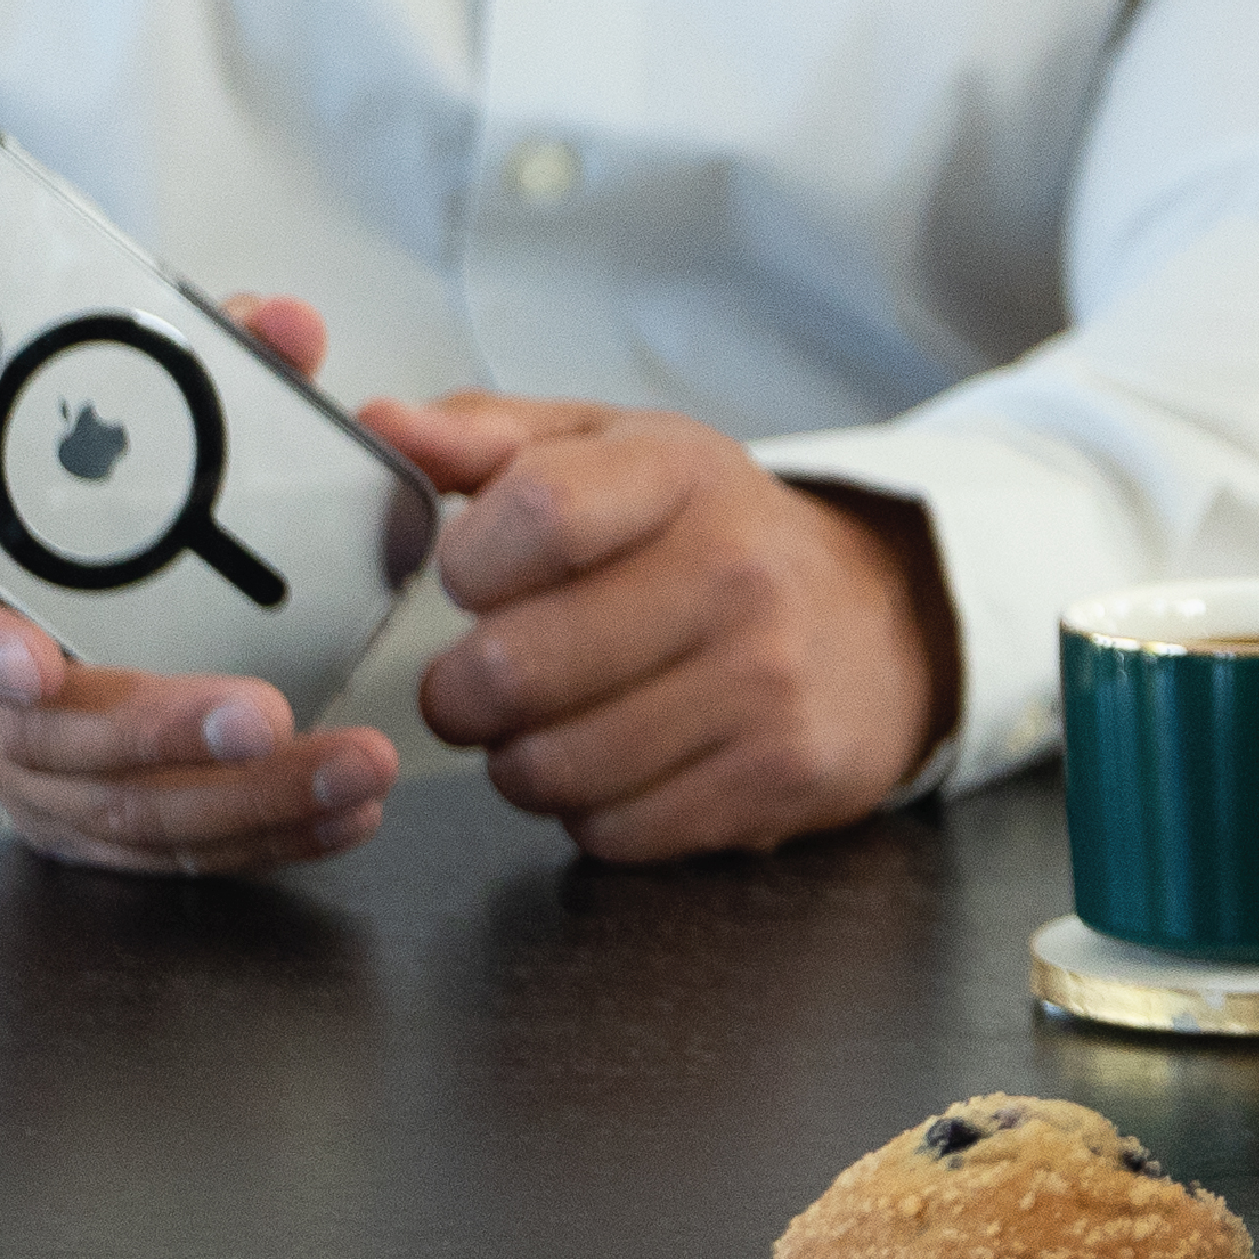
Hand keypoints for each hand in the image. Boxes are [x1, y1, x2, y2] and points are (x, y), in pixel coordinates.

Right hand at [0, 295, 401, 873]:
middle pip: (57, 733)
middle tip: (262, 715)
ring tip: (351, 765)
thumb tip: (285, 323)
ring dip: (248, 795)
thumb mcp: (144, 427)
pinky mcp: (96, 819)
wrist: (59, 593)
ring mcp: (38, 770)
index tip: (30, 655)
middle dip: (167, 728)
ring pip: (128, 804)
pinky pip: (171, 848)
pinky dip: (264, 835)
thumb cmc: (96, 509)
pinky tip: (340, 816)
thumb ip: (209, 371)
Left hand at [379, 393, 957, 858]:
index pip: (535, 514)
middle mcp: (736, 574)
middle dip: (463, 690)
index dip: (469, 562)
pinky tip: (621, 758)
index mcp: (682, 473)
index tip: (474, 576)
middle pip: (514, 669)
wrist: (882, 622)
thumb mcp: (616, 454)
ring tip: (556, 718)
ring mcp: (764, 683)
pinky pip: (610, 832)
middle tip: (484, 676)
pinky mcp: (776, 778)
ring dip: (520, 758)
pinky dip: (589, 811)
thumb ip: (488, 437)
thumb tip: (376, 426)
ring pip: (547, 768)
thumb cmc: (714, 534)